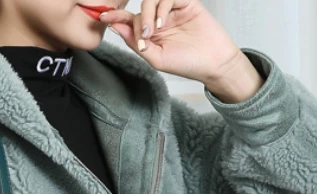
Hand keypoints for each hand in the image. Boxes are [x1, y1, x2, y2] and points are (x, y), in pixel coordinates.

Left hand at [98, 0, 263, 100]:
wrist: (213, 63)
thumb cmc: (187, 64)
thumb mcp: (156, 58)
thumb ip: (137, 43)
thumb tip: (117, 28)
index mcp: (150, 33)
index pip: (129, 21)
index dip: (116, 17)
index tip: (103, 16)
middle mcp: (159, 20)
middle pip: (139, 10)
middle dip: (136, 21)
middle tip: (143, 35)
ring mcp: (172, 10)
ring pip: (151, 1)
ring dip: (148, 14)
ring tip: (153, 32)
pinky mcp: (186, 2)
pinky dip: (162, 8)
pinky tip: (163, 23)